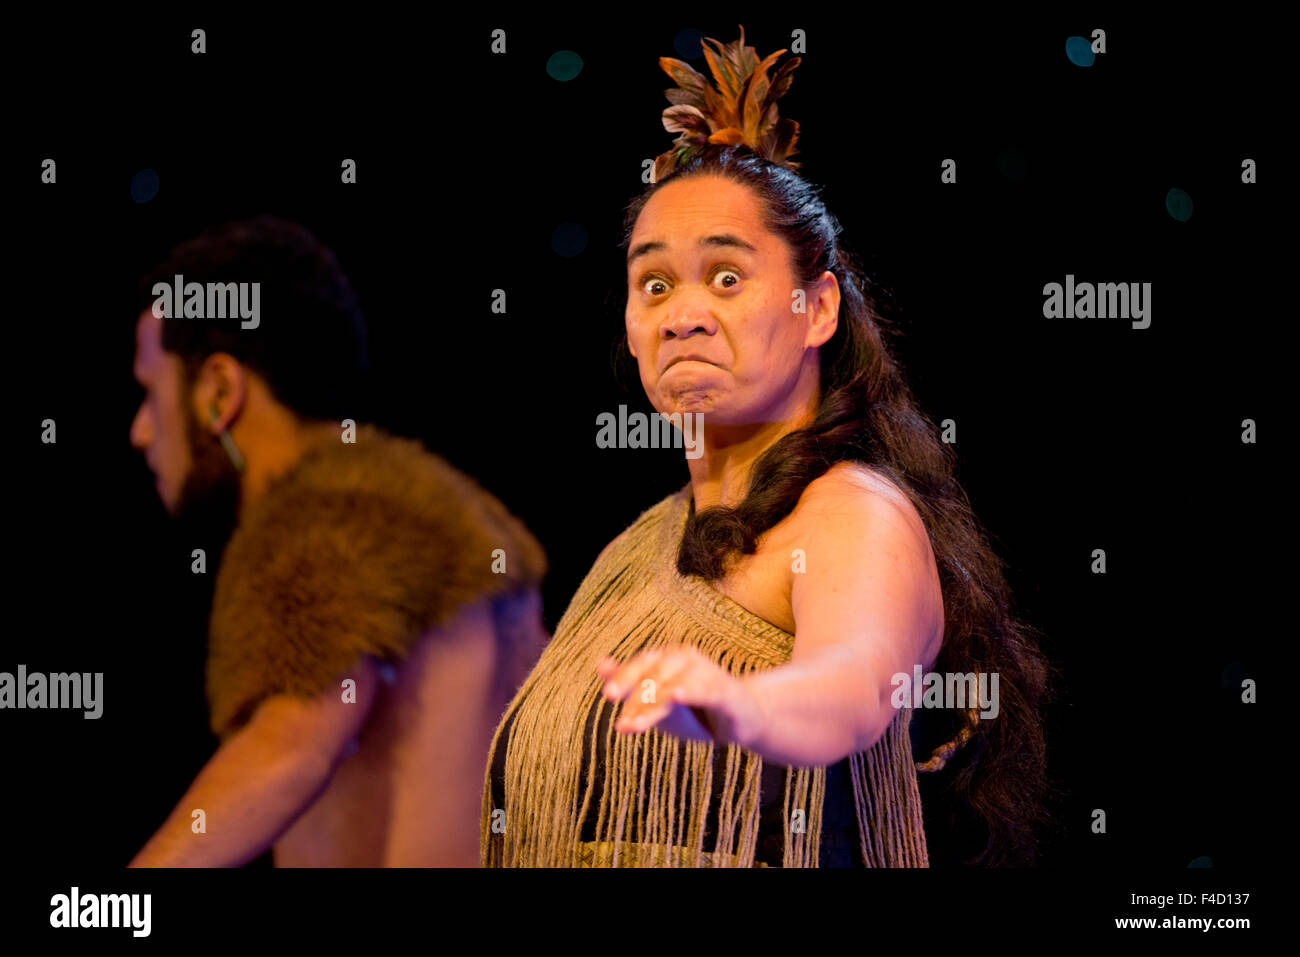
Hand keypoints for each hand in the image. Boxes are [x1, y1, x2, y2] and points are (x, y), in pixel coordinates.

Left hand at [596, 646, 764, 749]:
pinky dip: (691, 691)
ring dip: (653, 706)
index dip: (624, 678)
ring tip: (636, 725)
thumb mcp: (658, 699)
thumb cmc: (696, 708)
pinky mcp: (726, 691)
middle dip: (636, 701)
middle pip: (655, 677)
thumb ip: (631, 684)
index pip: (641, 665)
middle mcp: (686, 658)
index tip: (608, 695)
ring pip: (674, 687)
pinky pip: (705, 690)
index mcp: (668, 657)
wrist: (743, 720)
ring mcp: (707, 672)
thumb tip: (600, 664)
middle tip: (623, 724)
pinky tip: (676, 694)